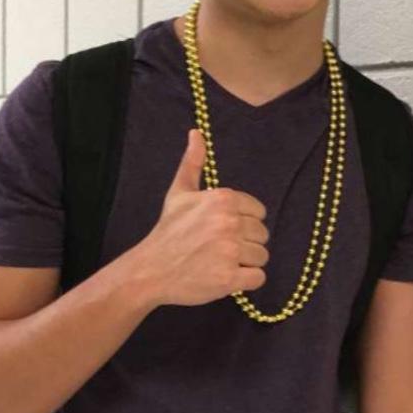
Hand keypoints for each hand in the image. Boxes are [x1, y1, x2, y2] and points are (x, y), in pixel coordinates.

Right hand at [131, 128, 269, 307]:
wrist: (150, 269)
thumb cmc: (168, 231)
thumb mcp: (180, 192)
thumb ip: (193, 162)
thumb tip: (196, 132)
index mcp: (223, 199)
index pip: (258, 213)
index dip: (243, 223)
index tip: (221, 230)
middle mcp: (229, 223)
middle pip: (262, 235)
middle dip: (245, 243)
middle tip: (218, 248)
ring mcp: (230, 252)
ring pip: (262, 257)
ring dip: (245, 263)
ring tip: (220, 261)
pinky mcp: (229, 279)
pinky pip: (258, 278)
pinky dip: (245, 281)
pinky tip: (225, 276)